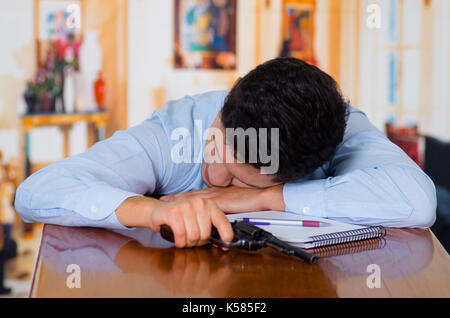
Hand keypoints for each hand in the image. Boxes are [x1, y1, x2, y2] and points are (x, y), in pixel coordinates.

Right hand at [148, 197, 233, 247]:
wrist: (158, 211)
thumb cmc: (181, 217)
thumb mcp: (199, 219)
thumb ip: (211, 228)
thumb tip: (223, 243)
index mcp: (209, 204)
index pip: (223, 222)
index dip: (226, 236)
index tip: (224, 246)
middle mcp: (199, 203)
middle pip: (205, 234)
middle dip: (198, 242)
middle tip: (191, 238)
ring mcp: (186, 206)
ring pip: (193, 236)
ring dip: (187, 243)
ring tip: (183, 237)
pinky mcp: (173, 212)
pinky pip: (181, 235)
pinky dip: (179, 242)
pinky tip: (177, 238)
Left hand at [160, 184, 285, 213]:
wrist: (263, 196)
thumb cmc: (252, 200)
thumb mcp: (236, 204)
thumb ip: (226, 208)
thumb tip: (218, 217)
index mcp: (218, 193)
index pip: (198, 195)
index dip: (184, 197)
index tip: (172, 197)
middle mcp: (215, 193)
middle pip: (191, 196)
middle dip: (177, 198)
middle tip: (162, 199)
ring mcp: (217, 196)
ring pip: (193, 199)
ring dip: (179, 201)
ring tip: (166, 202)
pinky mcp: (220, 202)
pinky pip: (202, 205)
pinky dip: (192, 206)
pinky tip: (183, 208)